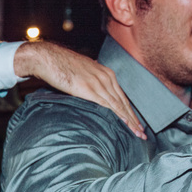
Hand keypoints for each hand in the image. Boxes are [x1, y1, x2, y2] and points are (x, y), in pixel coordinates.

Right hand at [15, 41, 144, 138]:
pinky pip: (109, 105)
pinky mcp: (90, 89)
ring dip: (130, 121)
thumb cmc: (60, 65)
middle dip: (134, 118)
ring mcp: (99, 83)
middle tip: (143, 133)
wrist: (48, 58)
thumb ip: (89, 82)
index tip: (136, 122)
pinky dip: (119, 115)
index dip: (129, 110)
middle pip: (124, 102)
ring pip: (119, 105)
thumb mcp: (81, 72)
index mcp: (105, 72)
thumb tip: (90, 93)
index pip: (121, 95)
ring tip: (138, 133)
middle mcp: (106, 77)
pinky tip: (125, 124)